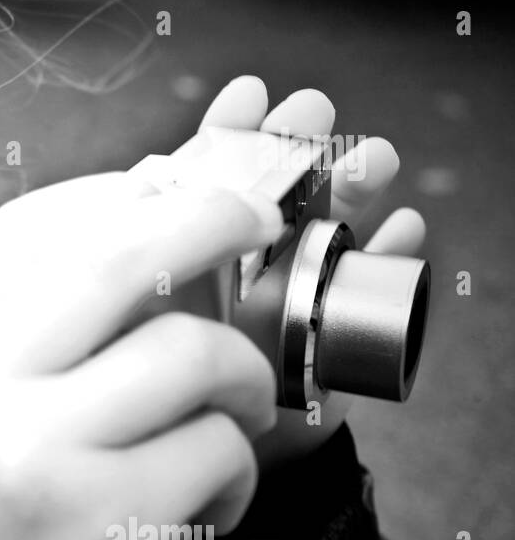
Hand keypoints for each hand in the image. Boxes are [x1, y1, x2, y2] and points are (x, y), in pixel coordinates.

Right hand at [0, 173, 285, 539]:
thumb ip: (13, 302)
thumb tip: (140, 200)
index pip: (39, 224)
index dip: (129, 193)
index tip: (179, 187)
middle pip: (120, 255)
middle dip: (210, 219)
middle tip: (249, 219)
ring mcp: (30, 444)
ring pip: (192, 352)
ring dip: (240, 376)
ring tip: (229, 413)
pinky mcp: (101, 514)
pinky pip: (218, 446)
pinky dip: (235, 469)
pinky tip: (203, 499)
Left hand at [176, 76, 425, 471]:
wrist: (184, 446)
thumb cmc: (153, 372)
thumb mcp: (136, 298)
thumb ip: (143, 242)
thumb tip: (146, 174)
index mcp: (193, 249)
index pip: (212, 178)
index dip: (229, 133)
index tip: (246, 94)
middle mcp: (246, 264)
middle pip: (281, 192)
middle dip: (301, 147)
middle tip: (314, 112)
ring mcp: (292, 298)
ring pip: (329, 229)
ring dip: (354, 188)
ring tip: (373, 157)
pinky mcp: (330, 340)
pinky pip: (367, 292)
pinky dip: (390, 255)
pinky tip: (403, 226)